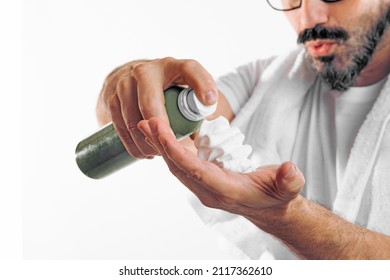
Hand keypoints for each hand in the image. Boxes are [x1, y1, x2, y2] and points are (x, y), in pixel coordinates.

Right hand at [97, 58, 217, 158]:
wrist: (132, 78)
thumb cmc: (166, 90)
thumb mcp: (183, 89)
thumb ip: (196, 107)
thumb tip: (199, 137)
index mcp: (171, 66)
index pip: (190, 70)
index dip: (202, 84)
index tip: (210, 100)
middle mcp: (146, 71)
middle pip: (151, 105)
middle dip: (161, 131)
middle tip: (171, 147)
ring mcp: (124, 83)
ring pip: (134, 120)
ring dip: (146, 142)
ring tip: (159, 153)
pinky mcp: (110, 97)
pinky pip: (119, 126)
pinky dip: (132, 144)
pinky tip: (144, 153)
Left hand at [139, 117, 304, 218]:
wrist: (270, 208)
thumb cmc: (278, 196)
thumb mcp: (288, 188)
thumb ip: (289, 181)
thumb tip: (289, 171)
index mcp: (226, 191)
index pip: (195, 170)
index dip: (177, 151)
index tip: (161, 131)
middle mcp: (208, 191)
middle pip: (178, 167)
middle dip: (161, 145)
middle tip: (146, 122)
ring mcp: (203, 187)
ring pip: (177, 165)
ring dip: (161, 146)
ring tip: (147, 125)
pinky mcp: (202, 180)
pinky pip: (182, 164)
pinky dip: (171, 149)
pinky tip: (163, 134)